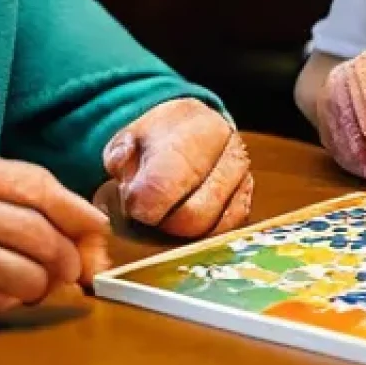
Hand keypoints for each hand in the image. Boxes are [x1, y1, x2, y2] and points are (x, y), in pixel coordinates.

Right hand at [0, 148, 110, 323]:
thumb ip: (15, 194)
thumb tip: (86, 228)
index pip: (40, 187)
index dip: (77, 213)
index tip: (97, 230)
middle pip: (40, 233)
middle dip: (68, 258)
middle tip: (74, 269)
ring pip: (27, 273)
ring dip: (45, 286)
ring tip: (38, 283)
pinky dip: (14, 301)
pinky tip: (4, 292)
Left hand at [102, 98, 252, 237]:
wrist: (192, 131)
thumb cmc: (158, 137)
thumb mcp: (131, 135)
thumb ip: (120, 152)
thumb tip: (120, 166)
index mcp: (202, 128)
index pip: (166, 183)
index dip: (141, 201)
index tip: (129, 199)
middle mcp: (232, 154)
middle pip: (191, 215)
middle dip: (160, 220)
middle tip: (145, 207)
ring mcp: (244, 182)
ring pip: (207, 230)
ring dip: (176, 229)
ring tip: (162, 208)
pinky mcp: (245, 206)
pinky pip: (220, 236)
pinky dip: (194, 235)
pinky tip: (180, 216)